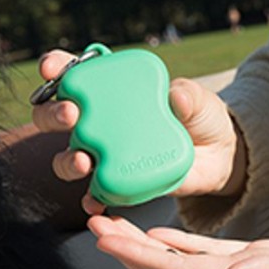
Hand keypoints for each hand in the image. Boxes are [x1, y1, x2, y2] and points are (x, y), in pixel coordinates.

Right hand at [31, 51, 246, 213]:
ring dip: (67, 160)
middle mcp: (97, 121)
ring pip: (66, 158)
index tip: (50, 68)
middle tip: (70, 113)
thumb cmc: (199, 115)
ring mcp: (104, 154)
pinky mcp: (117, 183)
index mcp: (110, 90)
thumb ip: (187, 95)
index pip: (74, 73)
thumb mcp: (198, 98)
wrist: (218, 153)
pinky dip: (91, 199)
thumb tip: (176, 95)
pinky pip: (94, 194)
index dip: (56, 67)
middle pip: (55, 116)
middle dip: (53, 114)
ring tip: (83, 160)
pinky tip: (95, 200)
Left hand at [87, 215, 268, 268]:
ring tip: (114, 225)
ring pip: (181, 263)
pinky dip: (177, 244)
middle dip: (128, 251)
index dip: (137, 257)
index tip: (104, 237)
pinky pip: (207, 254)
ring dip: (145, 247)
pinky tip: (159, 233)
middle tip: (94, 223)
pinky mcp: (259, 258)